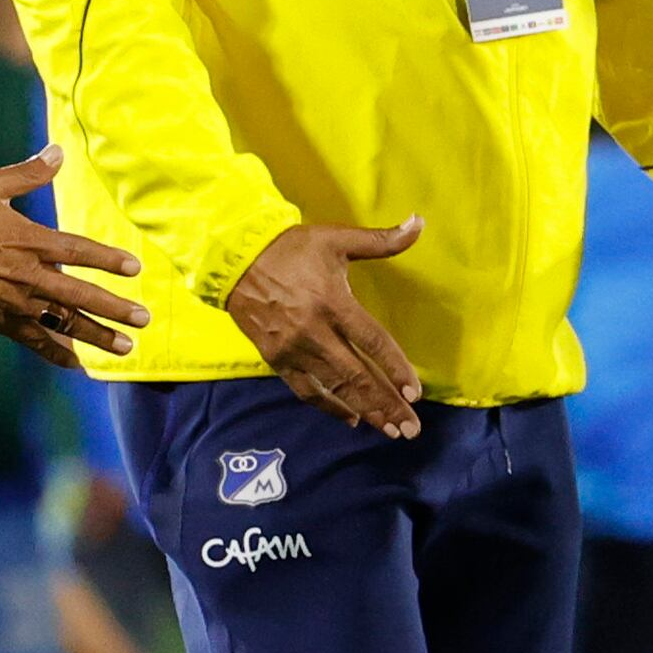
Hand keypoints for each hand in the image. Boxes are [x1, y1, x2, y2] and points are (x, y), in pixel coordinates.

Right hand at [0, 152, 144, 368]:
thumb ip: (28, 174)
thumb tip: (59, 150)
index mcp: (28, 242)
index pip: (79, 252)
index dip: (109, 259)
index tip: (136, 268)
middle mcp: (25, 276)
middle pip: (79, 296)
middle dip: (114, 309)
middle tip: (144, 319)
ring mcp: (12, 302)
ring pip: (61, 323)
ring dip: (95, 336)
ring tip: (126, 348)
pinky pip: (31, 340)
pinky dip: (54, 353)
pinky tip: (76, 364)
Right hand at [223, 215, 428, 439]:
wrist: (234, 259)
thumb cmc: (290, 248)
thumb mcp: (336, 238)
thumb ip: (380, 240)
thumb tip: (418, 222)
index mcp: (333, 304)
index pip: (373, 343)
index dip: (395, 369)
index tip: (415, 393)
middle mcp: (314, 333)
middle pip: (357, 376)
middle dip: (386, 405)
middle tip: (410, 429)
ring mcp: (292, 349)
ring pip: (334, 388)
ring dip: (364, 411)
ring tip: (389, 430)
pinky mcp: (275, 358)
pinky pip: (306, 389)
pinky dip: (329, 406)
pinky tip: (351, 418)